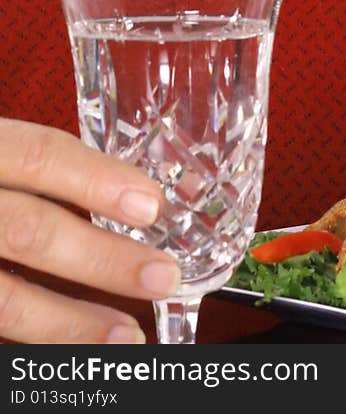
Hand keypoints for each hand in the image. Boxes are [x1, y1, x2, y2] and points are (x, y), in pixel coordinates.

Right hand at [0, 119, 179, 343]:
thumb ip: (21, 168)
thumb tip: (117, 195)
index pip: (37, 154)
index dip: (97, 179)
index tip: (151, 205)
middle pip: (28, 230)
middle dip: (101, 259)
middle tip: (161, 275)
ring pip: (0, 297)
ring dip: (68, 323)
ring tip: (125, 338)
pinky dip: (20, 347)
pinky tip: (60, 359)